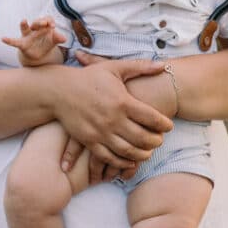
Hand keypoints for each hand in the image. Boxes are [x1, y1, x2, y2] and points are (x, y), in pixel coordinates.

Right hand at [2, 17, 66, 65]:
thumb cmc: (46, 44)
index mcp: (44, 27)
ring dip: (24, 25)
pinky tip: (3, 38)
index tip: (53, 26)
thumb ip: (58, 39)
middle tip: (45, 23)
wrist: (39, 55)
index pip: (47, 19)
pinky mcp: (22, 44)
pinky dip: (9, 40)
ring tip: (24, 21)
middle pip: (37, 22)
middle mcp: (35, 29)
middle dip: (40, 22)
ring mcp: (27, 36)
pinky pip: (15, 41)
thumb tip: (64, 38)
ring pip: (25, 28)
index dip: (50, 21)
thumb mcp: (53, 42)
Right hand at [56, 55, 172, 171]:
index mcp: (122, 102)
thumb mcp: (114, 68)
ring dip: (143, 154)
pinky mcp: (90, 142)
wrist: (59, 90)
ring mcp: (101, 133)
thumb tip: (164, 65)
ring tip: (148, 152)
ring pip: (129, 151)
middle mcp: (113, 119)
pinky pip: (110, 158)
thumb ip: (140, 67)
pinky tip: (130, 160)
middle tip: (160, 140)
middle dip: (156, 141)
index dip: (164, 124)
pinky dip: (123, 162)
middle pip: (143, 138)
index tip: (169, 126)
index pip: (152, 118)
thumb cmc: (89, 77)